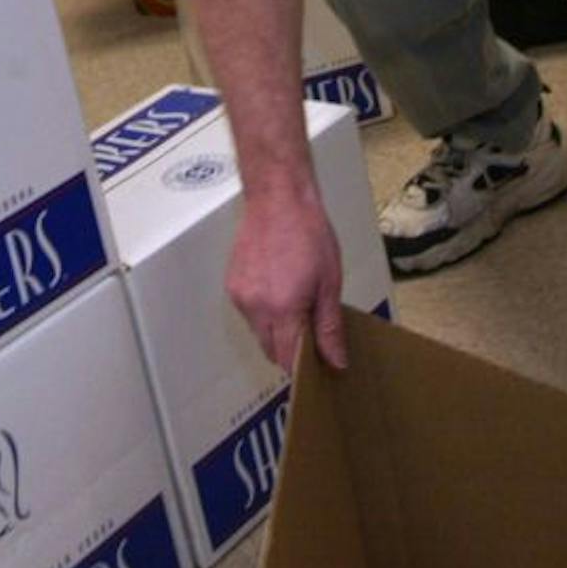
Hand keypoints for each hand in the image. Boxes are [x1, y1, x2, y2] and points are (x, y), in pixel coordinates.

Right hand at [228, 184, 346, 371]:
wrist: (278, 199)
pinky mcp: (231, 284)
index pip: (288, 359)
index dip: (304, 367)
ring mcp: (239, 296)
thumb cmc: (309, 234)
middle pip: (270, 350)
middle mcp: (255, 307)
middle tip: (313, 332)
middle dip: (290, 350)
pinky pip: (248, 313)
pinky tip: (279, 289)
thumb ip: (329, 326)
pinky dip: (263, 312)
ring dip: (276, 331)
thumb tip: (336, 361)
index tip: (319, 364)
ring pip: (258, 333)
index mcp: (282, 308)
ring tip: (296, 303)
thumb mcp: (330, 282)